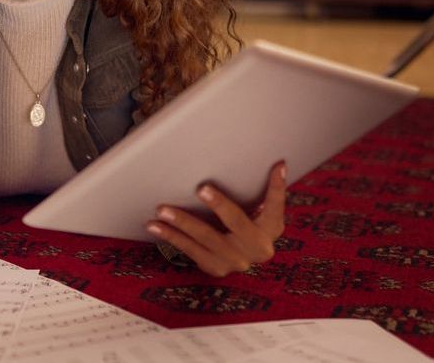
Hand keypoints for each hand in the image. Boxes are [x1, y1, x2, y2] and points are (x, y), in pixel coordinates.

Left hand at [147, 162, 287, 276]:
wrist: (243, 260)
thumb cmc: (250, 224)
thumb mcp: (262, 212)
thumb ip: (266, 193)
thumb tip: (278, 164)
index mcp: (271, 228)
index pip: (276, 205)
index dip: (277, 187)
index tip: (277, 165)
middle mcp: (257, 248)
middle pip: (236, 223)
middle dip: (219, 206)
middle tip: (202, 189)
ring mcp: (235, 261)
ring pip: (206, 239)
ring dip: (182, 224)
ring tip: (162, 210)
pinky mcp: (216, 268)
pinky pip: (190, 251)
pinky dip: (172, 237)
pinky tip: (155, 226)